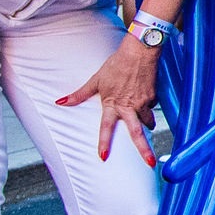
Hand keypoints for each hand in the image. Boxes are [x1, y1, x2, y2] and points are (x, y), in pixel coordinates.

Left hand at [59, 34, 164, 164]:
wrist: (139, 51)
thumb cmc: (116, 64)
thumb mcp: (96, 79)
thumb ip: (80, 94)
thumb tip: (60, 102)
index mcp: (112, 103)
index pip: (106, 127)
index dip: (104, 142)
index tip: (103, 157)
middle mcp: (129, 106)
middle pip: (137, 133)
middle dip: (144, 150)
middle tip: (150, 163)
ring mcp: (143, 102)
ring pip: (147, 121)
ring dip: (147, 125)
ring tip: (147, 126)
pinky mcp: (153, 96)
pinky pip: (151, 107)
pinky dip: (148, 106)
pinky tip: (145, 98)